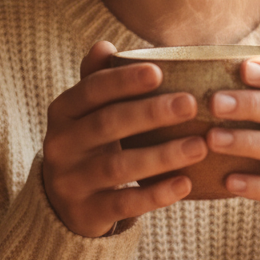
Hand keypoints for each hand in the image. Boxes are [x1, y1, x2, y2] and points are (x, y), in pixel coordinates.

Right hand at [42, 41, 206, 237]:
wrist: (63, 205)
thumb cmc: (89, 144)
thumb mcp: (86, 113)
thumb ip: (97, 80)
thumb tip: (104, 45)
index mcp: (62, 112)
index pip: (91, 90)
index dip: (123, 81)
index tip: (158, 72)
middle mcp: (60, 145)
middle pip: (107, 124)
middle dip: (150, 113)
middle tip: (191, 103)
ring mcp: (71, 182)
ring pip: (118, 166)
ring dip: (162, 155)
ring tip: (199, 145)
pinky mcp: (86, 213)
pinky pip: (124, 204)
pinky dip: (156, 194)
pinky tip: (186, 184)